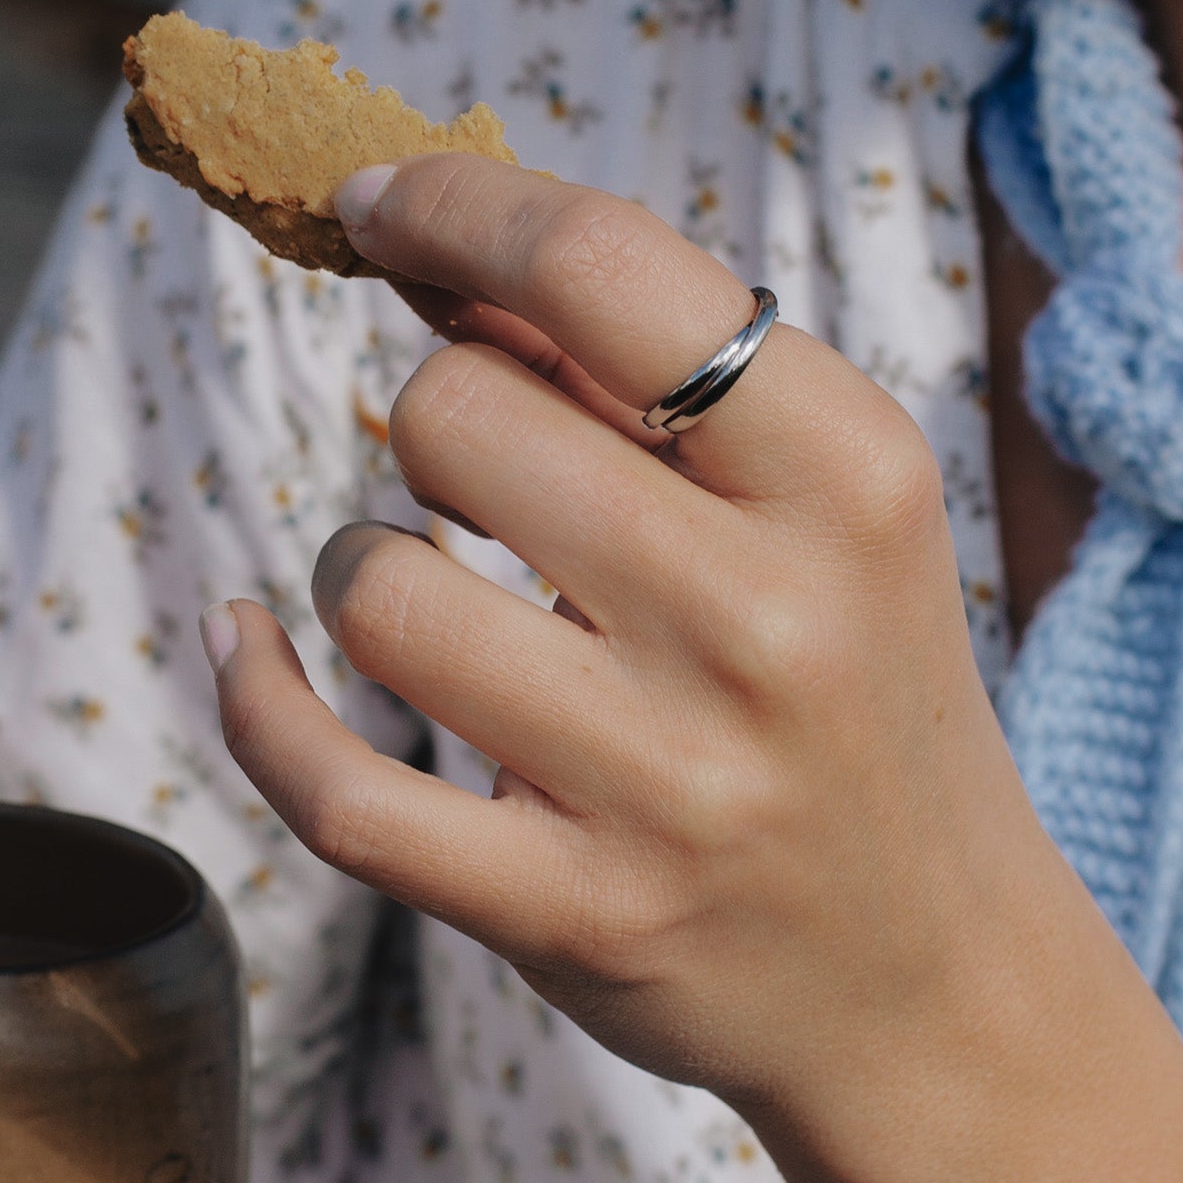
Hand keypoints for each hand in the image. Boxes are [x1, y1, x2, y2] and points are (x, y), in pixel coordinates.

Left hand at [204, 155, 1093, 1142]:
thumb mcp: (822, 507)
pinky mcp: (574, 915)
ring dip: (364, 564)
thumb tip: (435, 263)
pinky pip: (334, 790)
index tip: (377, 207)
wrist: (934, 976)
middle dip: (434, 420)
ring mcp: (669, 784)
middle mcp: (767, 623)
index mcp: (847, 476)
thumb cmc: (851, 695)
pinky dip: (255, 700)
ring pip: (378, 590)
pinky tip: (247, 642)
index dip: (454, 209)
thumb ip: (647, 377)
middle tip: (491, 485)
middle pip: (452, 415)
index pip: (604, 269)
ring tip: (433, 598)